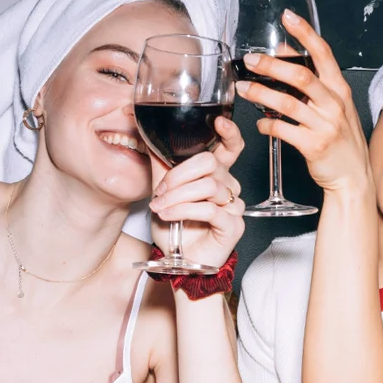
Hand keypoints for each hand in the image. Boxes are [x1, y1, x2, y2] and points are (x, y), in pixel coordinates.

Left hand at [147, 114, 245, 269]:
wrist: (178, 261)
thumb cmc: (175, 228)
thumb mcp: (162, 192)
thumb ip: (161, 166)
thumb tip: (149, 139)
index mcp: (215, 174)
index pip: (231, 147)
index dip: (230, 132)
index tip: (218, 122)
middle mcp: (228, 186)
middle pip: (211, 163)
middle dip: (179, 175)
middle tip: (161, 190)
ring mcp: (233, 205)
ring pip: (208, 186)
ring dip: (176, 196)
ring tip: (160, 207)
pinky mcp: (233, 224)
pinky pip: (209, 209)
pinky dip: (183, 210)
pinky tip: (168, 215)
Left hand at [236, 10, 371, 194]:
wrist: (353, 176)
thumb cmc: (340, 138)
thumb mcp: (333, 104)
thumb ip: (311, 78)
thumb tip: (282, 50)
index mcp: (339, 89)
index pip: (323, 53)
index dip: (305, 33)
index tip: (288, 17)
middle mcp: (334, 104)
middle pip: (301, 76)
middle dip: (272, 66)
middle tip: (250, 60)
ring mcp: (325, 125)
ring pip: (288, 103)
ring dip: (262, 94)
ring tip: (243, 89)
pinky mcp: (314, 146)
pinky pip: (283, 131)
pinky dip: (267, 125)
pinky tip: (260, 123)